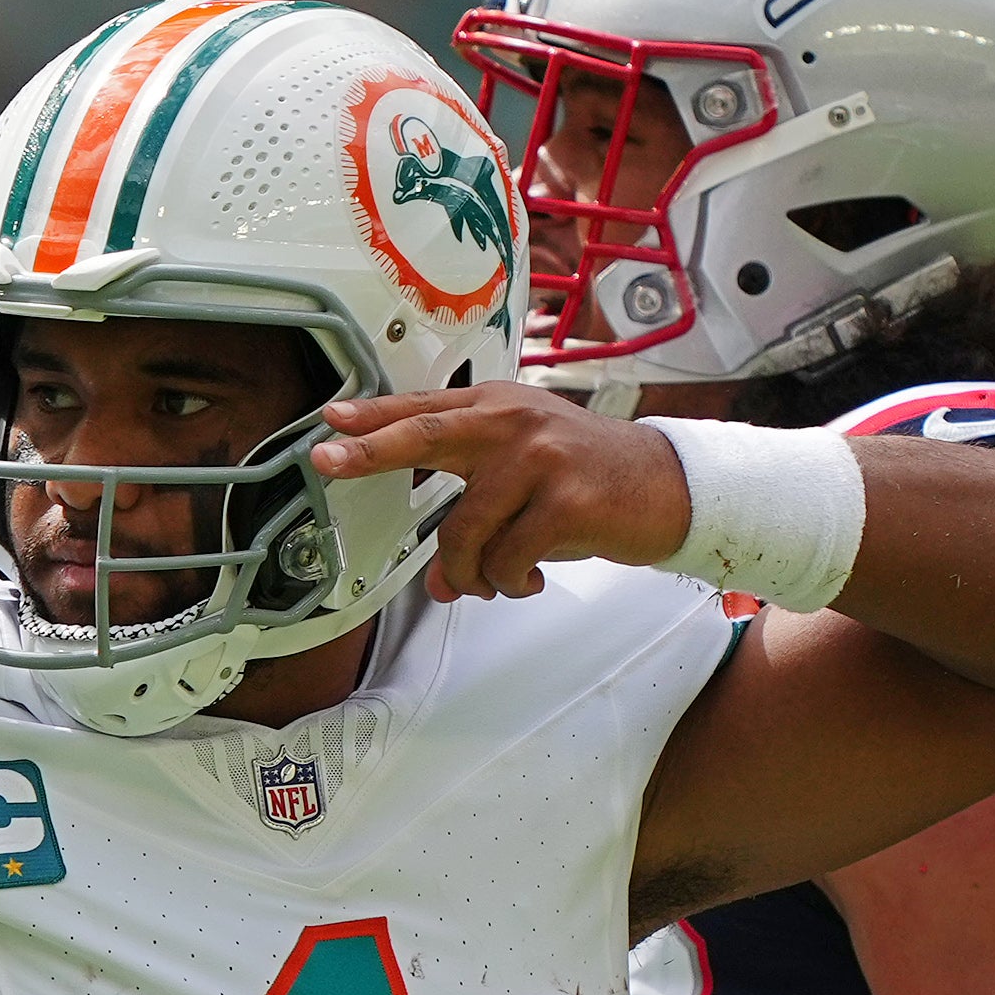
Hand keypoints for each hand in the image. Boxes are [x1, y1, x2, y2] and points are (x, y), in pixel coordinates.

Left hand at [310, 383, 693, 601]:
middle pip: (425, 435)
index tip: (329, 420)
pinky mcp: (565, 500)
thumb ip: (472, 519)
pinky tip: (531, 576)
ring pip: (464, 532)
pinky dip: (510, 583)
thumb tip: (440, 585)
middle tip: (327, 461)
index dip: (372, 416)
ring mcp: (540, 457)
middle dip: (370, 451)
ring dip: (472, 574)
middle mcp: (514, 422)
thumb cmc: (586, 478)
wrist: (667, 485)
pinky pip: (506, 560)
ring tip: (496, 579)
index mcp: (497, 409)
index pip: (423, 409)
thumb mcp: (524, 481)